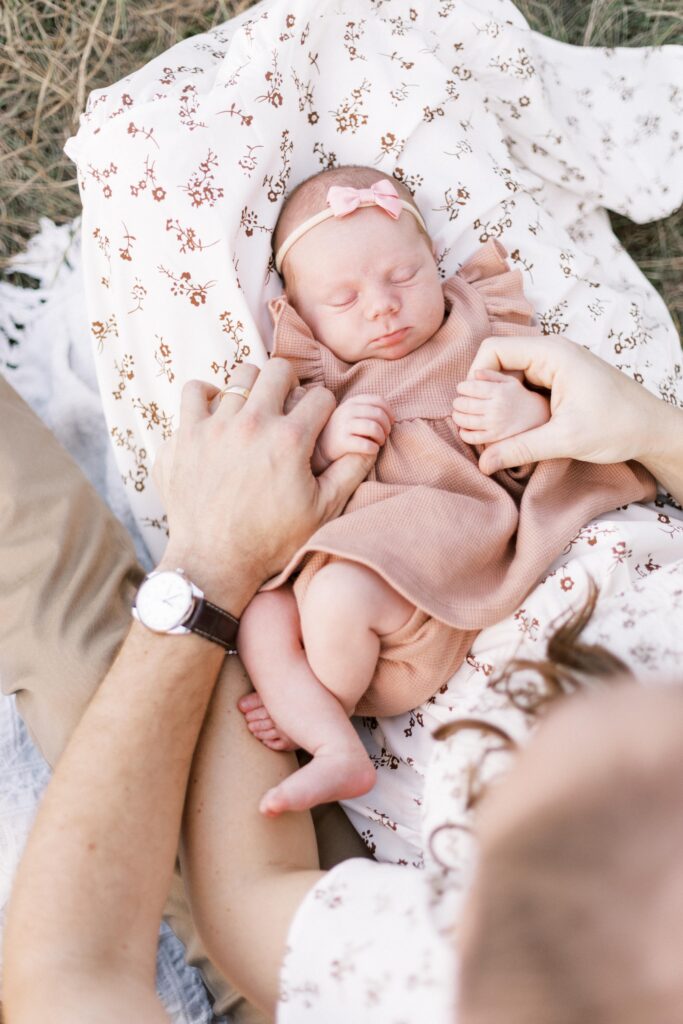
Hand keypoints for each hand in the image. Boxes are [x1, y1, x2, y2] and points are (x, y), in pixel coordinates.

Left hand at [153, 361, 376, 611]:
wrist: (214, 564)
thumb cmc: (271, 542)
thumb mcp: (323, 511)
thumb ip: (351, 471)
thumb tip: (371, 439)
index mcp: (290, 440)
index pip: (320, 396)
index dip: (324, 409)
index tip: (316, 424)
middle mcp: (253, 424)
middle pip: (279, 370)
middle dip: (291, 383)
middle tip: (287, 407)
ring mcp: (215, 427)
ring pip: (239, 376)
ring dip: (252, 388)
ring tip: (254, 411)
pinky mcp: (185, 436)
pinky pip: (194, 391)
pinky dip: (207, 397)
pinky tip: (217, 415)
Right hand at [312, 393, 392, 471]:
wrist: (320, 448)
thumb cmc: (343, 431)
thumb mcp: (352, 414)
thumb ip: (368, 410)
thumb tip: (392, 416)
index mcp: (352, 402)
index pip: (379, 401)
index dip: (389, 412)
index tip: (391, 422)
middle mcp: (347, 411)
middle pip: (378, 415)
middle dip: (387, 427)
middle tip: (385, 436)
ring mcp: (343, 426)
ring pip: (374, 428)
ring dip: (381, 438)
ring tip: (379, 443)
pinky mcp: (342, 442)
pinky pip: (366, 444)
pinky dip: (374, 448)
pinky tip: (373, 450)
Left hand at [452, 369, 549, 445]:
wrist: (538, 418)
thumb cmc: (519, 397)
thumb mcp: (510, 382)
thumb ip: (491, 375)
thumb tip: (474, 373)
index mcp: (499, 391)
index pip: (471, 387)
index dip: (462, 387)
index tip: (461, 388)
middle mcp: (496, 408)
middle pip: (465, 404)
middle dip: (458, 402)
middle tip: (458, 402)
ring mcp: (495, 424)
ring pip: (465, 421)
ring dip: (457, 416)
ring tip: (459, 414)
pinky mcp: (495, 438)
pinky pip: (472, 437)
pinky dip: (463, 433)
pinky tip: (464, 428)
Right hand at [466, 335, 674, 476]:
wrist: (653, 429)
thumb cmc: (617, 427)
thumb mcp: (563, 440)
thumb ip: (519, 448)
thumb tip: (483, 463)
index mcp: (551, 353)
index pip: (493, 349)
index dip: (475, 376)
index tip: (472, 408)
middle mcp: (551, 350)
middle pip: (498, 360)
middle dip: (485, 389)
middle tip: (481, 421)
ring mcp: (557, 362)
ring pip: (511, 372)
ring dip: (500, 397)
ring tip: (497, 426)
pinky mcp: (561, 376)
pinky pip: (526, 381)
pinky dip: (516, 401)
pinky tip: (517, 424)